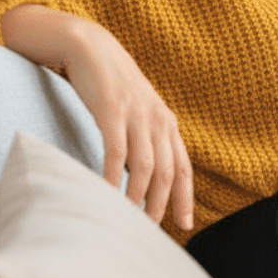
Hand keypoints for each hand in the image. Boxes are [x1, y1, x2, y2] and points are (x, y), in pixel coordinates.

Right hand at [0, 5, 194, 228]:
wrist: (91, 47)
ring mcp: (136, 116)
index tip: (185, 224)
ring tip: (130, 219)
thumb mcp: (138, 111)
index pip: (183, 168)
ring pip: (145, 167)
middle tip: (151, 230)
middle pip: (167, 173)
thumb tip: (145, 176)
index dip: (186, 197)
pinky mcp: (112, 111)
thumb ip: (146, 139)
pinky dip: (114, 176)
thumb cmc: (113, 85)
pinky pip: (116, 152)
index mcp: (167, 124)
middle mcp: (158, 121)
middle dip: (161, 205)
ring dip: (138, 197)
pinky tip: (108, 194)